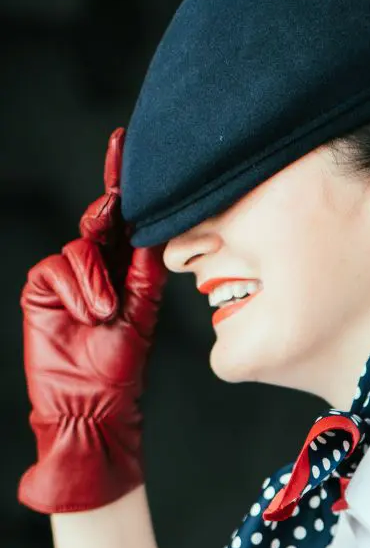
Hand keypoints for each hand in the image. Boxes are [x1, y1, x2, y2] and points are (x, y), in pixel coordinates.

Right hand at [17, 127, 167, 514]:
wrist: (92, 405)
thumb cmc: (123, 367)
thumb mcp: (142, 312)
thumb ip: (143, 270)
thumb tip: (149, 230)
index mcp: (125, 269)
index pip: (126, 219)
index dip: (123, 181)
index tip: (126, 142)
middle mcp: (96, 266)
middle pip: (99, 219)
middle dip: (108, 207)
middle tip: (117, 192)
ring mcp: (67, 277)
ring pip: (80, 247)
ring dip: (96, 280)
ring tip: (104, 315)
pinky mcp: (42, 288)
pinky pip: (57, 267)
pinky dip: (76, 289)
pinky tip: (87, 315)